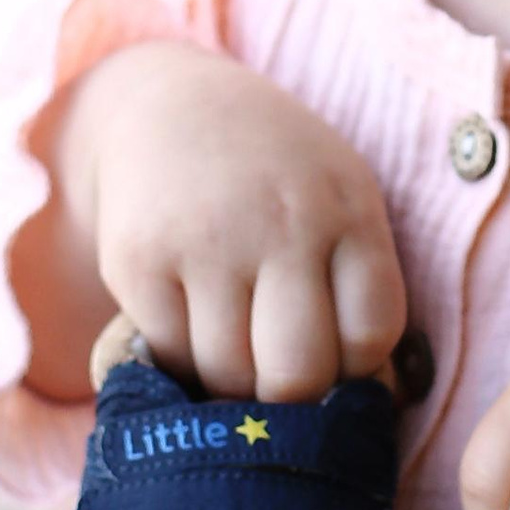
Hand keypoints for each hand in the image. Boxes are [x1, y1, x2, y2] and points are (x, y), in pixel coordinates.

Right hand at [23, 40, 407, 401]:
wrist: (172, 107)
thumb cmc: (276, 177)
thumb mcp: (340, 199)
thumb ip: (359, 287)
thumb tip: (367, 403)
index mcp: (348, 210)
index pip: (371, 336)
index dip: (357, 370)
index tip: (336, 360)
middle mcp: (281, 224)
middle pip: (298, 373)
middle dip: (292, 400)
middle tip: (279, 383)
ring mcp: (206, 242)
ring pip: (229, 377)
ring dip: (234, 386)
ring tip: (235, 350)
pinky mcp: (138, 261)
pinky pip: (170, 357)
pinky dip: (182, 362)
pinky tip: (192, 325)